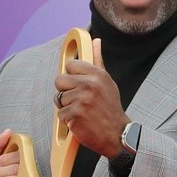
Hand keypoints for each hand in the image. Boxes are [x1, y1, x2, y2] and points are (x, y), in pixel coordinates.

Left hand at [56, 39, 130, 156]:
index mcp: (97, 74)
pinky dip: (68, 120)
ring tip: (82, 112)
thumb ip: (98, 61)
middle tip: (78, 100)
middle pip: (59, 80)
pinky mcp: (74, 115)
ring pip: (58, 98)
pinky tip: (81, 121)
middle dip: (65, 91)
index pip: (70, 65)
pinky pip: (60, 114)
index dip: (72, 76)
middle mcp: (89, 84)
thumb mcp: (107, 81)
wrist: (117, 134)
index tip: (78, 85)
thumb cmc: (110, 108)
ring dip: (67, 107)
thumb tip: (96, 41)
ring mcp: (81, 100)